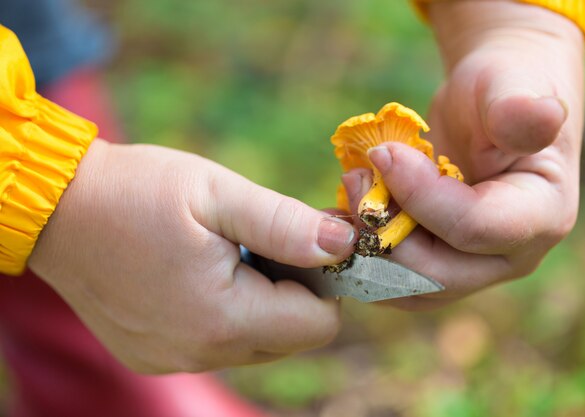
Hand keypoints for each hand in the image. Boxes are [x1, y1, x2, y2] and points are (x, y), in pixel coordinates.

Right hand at [29, 139, 355, 372]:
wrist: (56, 207)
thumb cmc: (136, 191)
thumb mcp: (216, 193)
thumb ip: (285, 224)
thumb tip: (342, 245)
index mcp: (221, 318)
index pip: (318, 324)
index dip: (325, 282)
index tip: (303, 242)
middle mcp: (198, 353)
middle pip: (291, 336)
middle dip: (294, 290)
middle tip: (263, 241)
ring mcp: (172, 359)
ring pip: (257, 342)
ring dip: (260, 300)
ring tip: (227, 253)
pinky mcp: (155, 354)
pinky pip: (219, 343)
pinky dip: (226, 311)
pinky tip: (200, 272)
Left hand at [343, 0, 584, 309]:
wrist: (488, 105)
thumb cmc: (503, 88)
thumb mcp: (513, 86)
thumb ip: (519, 109)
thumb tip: (541, 116)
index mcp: (539, 216)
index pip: (472, 228)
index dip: (418, 196)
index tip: (381, 154)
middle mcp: (507, 256)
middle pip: (435, 275)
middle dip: (383, 233)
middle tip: (354, 180)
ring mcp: (469, 267)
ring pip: (407, 288)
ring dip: (365, 251)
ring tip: (346, 197)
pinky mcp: (435, 264)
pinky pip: (391, 279)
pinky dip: (359, 254)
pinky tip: (338, 219)